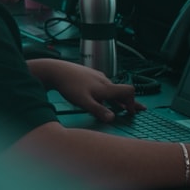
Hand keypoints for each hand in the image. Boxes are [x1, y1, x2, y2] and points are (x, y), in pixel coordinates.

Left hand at [27, 60, 144, 121]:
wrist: (55, 70)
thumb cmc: (69, 86)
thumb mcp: (84, 102)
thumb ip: (98, 110)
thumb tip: (113, 119)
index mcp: (106, 87)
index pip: (128, 91)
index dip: (133, 102)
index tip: (131, 112)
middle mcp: (104, 80)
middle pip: (121, 91)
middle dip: (128, 101)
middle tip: (134, 110)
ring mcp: (96, 76)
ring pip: (111, 88)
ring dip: (117, 98)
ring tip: (119, 106)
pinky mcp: (88, 74)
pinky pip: (102, 85)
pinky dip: (107, 92)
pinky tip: (101, 96)